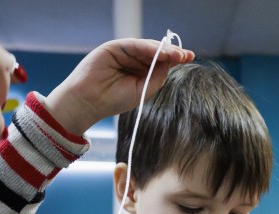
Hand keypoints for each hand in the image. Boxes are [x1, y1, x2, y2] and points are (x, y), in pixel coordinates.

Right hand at [44, 37, 193, 134]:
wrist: (89, 102)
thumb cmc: (113, 100)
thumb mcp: (143, 90)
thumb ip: (157, 76)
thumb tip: (170, 62)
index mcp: (139, 70)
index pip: (160, 61)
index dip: (174, 58)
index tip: (189, 57)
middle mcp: (132, 59)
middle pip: (156, 52)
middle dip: (173, 53)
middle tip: (187, 55)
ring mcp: (123, 52)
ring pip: (147, 47)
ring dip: (164, 50)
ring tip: (178, 55)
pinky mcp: (113, 47)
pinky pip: (134, 45)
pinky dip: (148, 48)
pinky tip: (161, 53)